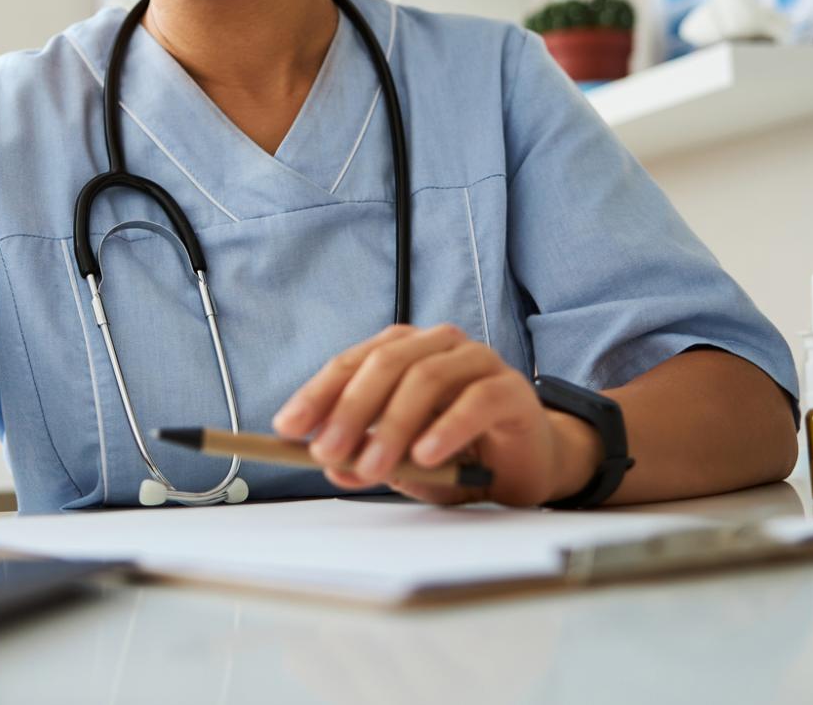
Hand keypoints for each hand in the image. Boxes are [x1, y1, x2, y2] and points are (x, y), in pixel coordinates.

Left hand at [270, 323, 601, 506]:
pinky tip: (425, 455)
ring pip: (425, 378)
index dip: (318, 394)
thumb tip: (331, 466)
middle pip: (384, 364)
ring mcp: (476, 361)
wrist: (524, 464)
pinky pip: (475, 401)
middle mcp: (437, 346)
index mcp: (402, 351)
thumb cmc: (456, 454)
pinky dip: (447, 428)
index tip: (287, 427)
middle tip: (326, 451)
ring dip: (393, 426)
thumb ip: (368, 458)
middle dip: (349, 410)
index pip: (351, 363)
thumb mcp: (401, 462)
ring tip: (372, 466)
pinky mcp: (510, 389)